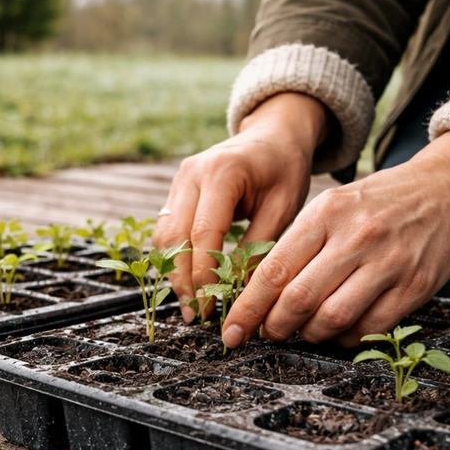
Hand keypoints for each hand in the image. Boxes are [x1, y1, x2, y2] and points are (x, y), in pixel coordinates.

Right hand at [153, 92, 328, 320]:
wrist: (273, 134)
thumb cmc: (284, 169)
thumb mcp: (284, 207)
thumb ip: (260, 247)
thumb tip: (242, 293)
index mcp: (222, 173)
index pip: (203, 233)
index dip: (202, 275)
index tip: (209, 307)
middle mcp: (192, 174)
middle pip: (175, 237)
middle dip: (183, 281)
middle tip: (194, 314)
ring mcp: (179, 180)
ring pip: (164, 236)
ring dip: (174, 272)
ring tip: (190, 304)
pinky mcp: (176, 190)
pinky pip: (167, 230)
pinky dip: (174, 258)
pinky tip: (188, 282)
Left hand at [222, 131, 449, 348]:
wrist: (445, 190)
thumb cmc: (375, 203)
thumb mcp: (330, 206)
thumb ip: (296, 246)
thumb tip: (255, 295)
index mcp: (325, 214)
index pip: (274, 271)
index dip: (247, 308)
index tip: (232, 331)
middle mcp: (356, 237)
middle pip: (299, 299)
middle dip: (275, 326)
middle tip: (269, 333)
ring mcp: (388, 263)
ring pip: (332, 318)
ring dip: (310, 334)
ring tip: (304, 330)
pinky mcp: (414, 286)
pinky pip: (369, 327)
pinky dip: (345, 338)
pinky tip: (338, 330)